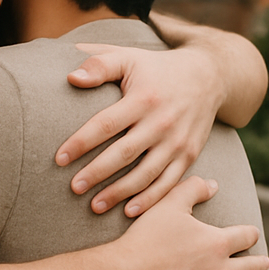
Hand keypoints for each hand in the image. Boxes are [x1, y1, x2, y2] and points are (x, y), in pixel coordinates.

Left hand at [56, 43, 225, 216]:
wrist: (209, 75)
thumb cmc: (157, 68)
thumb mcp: (129, 57)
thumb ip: (99, 64)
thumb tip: (71, 78)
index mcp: (144, 98)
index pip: (106, 124)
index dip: (81, 142)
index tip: (59, 159)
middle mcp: (162, 122)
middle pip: (124, 154)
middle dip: (97, 173)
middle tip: (73, 188)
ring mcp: (178, 142)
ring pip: (146, 174)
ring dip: (120, 192)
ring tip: (94, 206)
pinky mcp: (189, 155)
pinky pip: (168, 183)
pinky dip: (150, 200)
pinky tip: (129, 212)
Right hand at [111, 176, 268, 269]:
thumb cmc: (145, 240)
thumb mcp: (168, 205)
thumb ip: (192, 189)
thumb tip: (214, 184)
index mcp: (218, 242)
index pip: (248, 236)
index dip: (250, 234)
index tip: (249, 236)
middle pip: (254, 267)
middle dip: (260, 263)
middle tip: (262, 264)